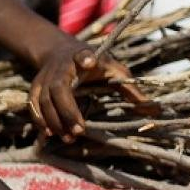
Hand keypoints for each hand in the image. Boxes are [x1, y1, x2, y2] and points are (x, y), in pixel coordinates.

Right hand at [30, 43, 149, 142]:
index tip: (90, 60)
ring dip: (55, 121)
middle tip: (79, 132)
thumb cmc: (95, 64)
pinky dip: (40, 120)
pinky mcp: (35, 87)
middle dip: (67, 111)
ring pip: (43, 100)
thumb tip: (156, 111)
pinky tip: (50, 134)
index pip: (82, 55)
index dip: (85, 57)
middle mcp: (60, 67)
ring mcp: (45, 77)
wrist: (60, 51)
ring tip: (69, 138)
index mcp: (83, 57)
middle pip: (58, 88)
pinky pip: (33, 105)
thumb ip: (132, 90)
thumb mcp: (114, 71)